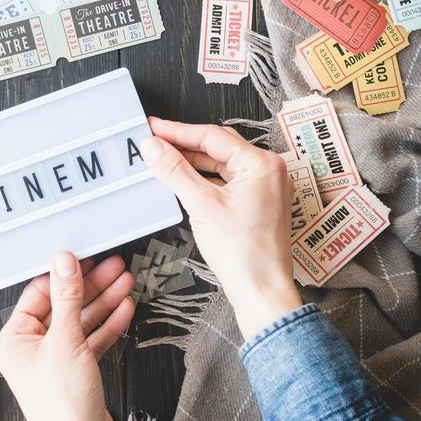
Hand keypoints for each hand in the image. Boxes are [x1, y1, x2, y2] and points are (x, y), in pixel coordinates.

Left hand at [0, 252, 135, 420]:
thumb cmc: (62, 405)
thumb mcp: (65, 340)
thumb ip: (67, 297)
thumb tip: (64, 262)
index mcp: (14, 339)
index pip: (39, 294)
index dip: (64, 274)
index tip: (85, 257)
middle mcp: (31, 348)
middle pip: (63, 305)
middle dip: (91, 286)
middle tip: (113, 266)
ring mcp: (55, 359)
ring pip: (81, 320)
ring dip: (104, 301)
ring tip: (125, 280)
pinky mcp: (76, 369)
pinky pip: (91, 338)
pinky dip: (108, 324)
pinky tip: (124, 307)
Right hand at [141, 119, 301, 339]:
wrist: (261, 292)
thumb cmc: (243, 253)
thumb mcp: (202, 206)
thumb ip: (175, 171)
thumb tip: (152, 146)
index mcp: (262, 164)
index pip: (212, 136)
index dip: (177, 131)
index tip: (152, 127)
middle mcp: (268, 171)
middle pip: (218, 148)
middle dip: (183, 145)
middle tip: (152, 141)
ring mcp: (264, 188)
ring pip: (221, 165)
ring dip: (191, 163)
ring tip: (161, 159)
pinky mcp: (257, 204)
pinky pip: (226, 182)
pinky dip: (203, 180)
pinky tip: (181, 180)